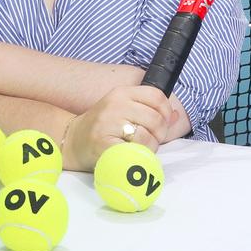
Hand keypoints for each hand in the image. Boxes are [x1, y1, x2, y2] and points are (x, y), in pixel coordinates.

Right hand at [61, 86, 179, 170]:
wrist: (73, 141)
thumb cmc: (103, 128)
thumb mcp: (124, 111)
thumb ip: (151, 112)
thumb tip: (177, 115)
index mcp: (121, 93)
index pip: (157, 96)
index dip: (166, 112)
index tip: (161, 124)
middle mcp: (115, 105)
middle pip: (156, 119)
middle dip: (159, 135)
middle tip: (148, 142)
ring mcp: (108, 124)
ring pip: (147, 137)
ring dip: (149, 148)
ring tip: (138, 149)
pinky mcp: (103, 144)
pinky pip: (134, 152)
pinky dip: (137, 157)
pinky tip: (129, 156)